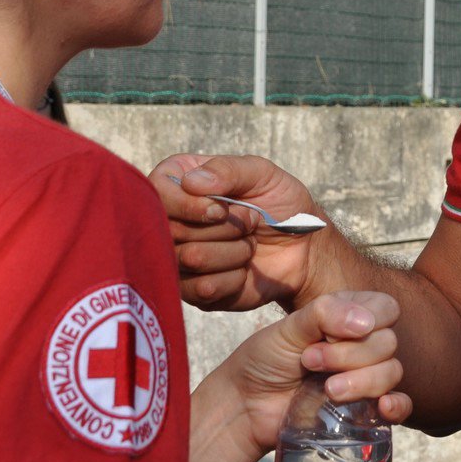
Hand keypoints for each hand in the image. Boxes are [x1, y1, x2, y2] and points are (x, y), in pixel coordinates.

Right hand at [151, 153, 322, 309]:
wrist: (304, 248)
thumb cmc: (280, 204)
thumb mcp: (262, 174)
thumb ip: (228, 170)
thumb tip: (191, 182)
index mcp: (179, 183)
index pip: (156, 194)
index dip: (187, 205)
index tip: (220, 208)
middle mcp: (172, 221)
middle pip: (172, 230)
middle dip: (223, 227)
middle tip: (249, 223)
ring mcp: (179, 258)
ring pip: (189, 259)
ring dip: (233, 251)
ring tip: (248, 244)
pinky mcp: (193, 291)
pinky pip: (202, 288)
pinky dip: (234, 277)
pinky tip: (245, 269)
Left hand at [223, 291, 412, 455]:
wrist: (246, 407)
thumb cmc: (265, 360)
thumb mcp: (287, 330)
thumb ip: (322, 315)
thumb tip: (365, 322)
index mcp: (349, 316)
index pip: (386, 309)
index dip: (365, 321)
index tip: (326, 335)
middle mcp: (363, 344)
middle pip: (389, 343)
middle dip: (350, 355)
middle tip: (309, 361)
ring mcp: (366, 378)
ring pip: (393, 372)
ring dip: (362, 381)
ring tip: (327, 389)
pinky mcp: (366, 411)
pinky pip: (401, 406)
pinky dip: (398, 406)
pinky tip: (382, 407)